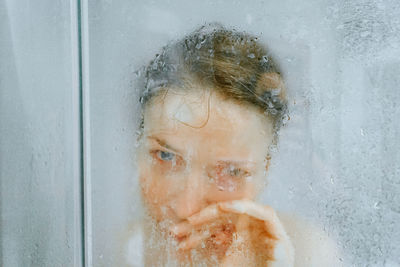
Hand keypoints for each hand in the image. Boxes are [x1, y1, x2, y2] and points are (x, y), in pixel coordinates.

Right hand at [169, 199, 294, 265]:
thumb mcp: (278, 265)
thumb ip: (278, 256)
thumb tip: (277, 245)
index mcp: (273, 232)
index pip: (261, 211)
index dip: (242, 206)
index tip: (223, 207)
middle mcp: (257, 228)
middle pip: (232, 213)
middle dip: (208, 215)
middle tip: (190, 220)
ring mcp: (243, 234)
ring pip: (217, 223)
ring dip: (196, 227)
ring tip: (177, 232)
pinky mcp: (232, 243)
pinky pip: (213, 235)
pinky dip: (198, 238)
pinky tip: (186, 243)